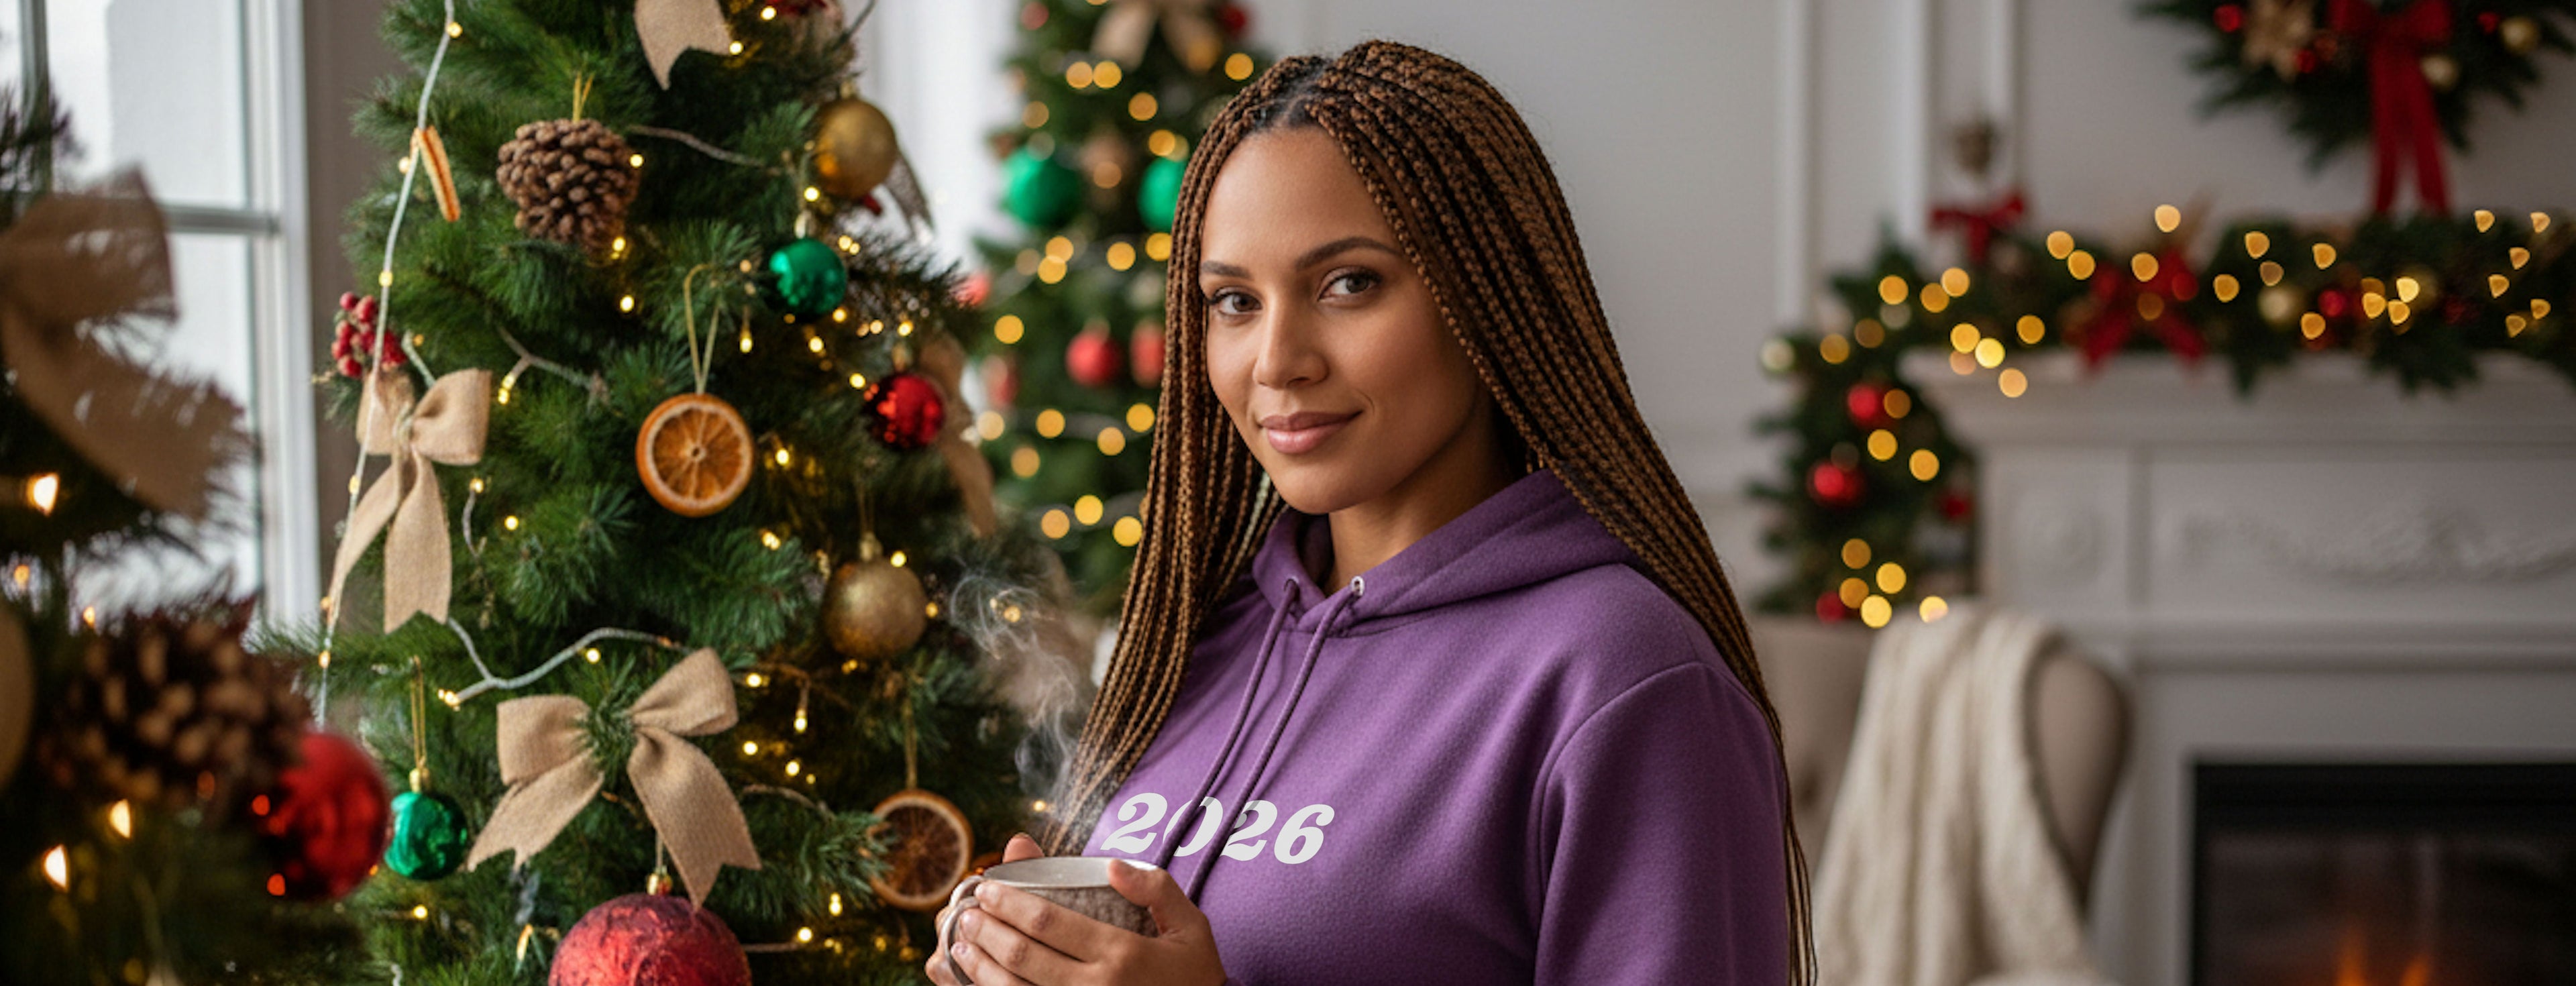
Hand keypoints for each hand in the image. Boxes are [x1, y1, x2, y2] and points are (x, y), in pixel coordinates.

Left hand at [935, 854, 1225, 985]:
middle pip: (1024, 955)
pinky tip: (977, 982)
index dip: (1008, 902)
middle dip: (987, 930)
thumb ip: (1156, 889)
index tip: (987, 887)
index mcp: (1122, 952)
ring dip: (980, 966)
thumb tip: (1111, 864)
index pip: (1048, 921)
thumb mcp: (1191, 926)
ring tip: (961, 943)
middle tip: (967, 912)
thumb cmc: (1194, 974)